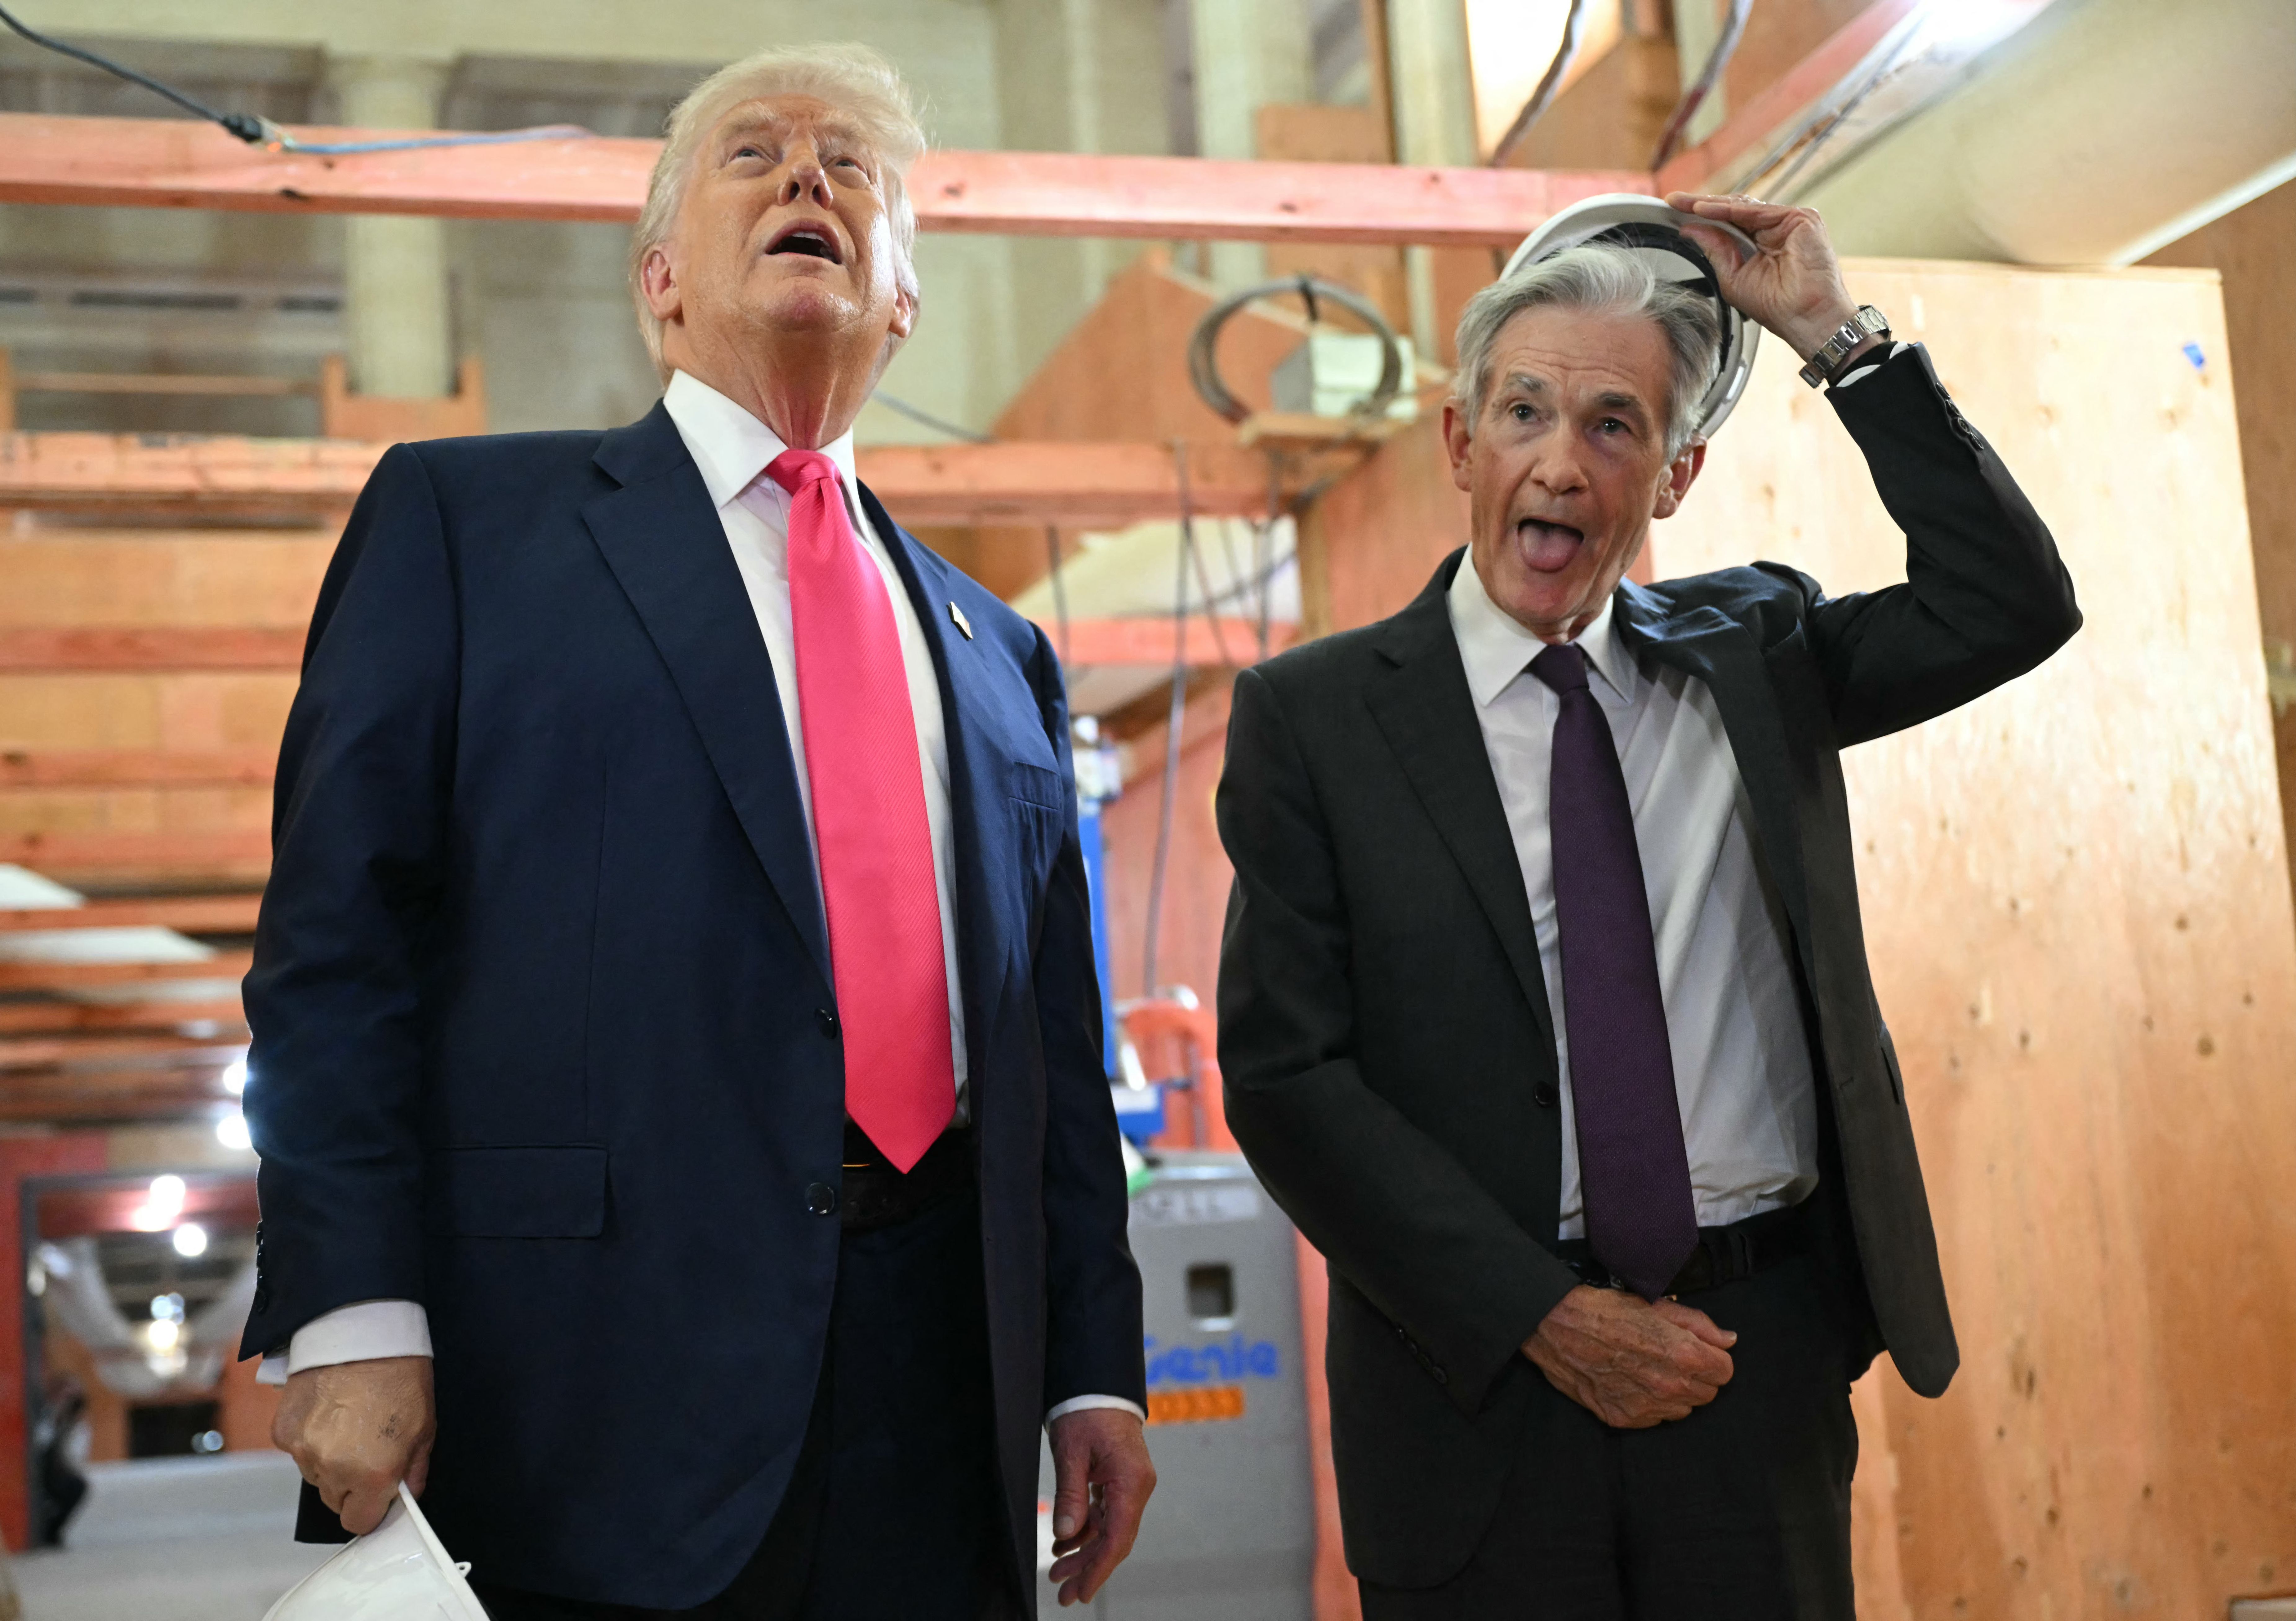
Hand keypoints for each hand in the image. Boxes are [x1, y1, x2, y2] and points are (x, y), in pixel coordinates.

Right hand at [272, 1355, 434, 1534]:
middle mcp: (333, 1469)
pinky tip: (328, 1413)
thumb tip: (404, 1497)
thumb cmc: (400, 1376)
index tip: (378, 1493)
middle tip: (367, 1450)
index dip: (370, 1509)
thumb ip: (413, 1472)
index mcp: (372, 1474)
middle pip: (336, 1500)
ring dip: (330, 1463)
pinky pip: (298, 1453)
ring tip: (348, 1426)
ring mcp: (303, 1452)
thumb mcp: (425, 1428)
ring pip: (316, 1477)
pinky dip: (311, 1441)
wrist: (361, 1333)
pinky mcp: (283, 1432)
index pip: (359, 1522)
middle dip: (352, 1485)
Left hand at [1046, 1406, 1155, 1605]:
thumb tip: (1067, 1535)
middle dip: (1089, 1568)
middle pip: (1115, 1539)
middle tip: (1063, 1593)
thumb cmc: (1086, 1410)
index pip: (1117, 1537)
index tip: (1080, 1592)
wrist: (1099, 1384)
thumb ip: (1071, 1494)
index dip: (1098, 1568)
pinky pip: (1105, 1514)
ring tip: (1058, 1572)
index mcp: (1131, 1481)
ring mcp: (1130, 1484)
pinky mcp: (1120, 1480)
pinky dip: (1086, 1531)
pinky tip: (1064, 1544)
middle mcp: (1137, 1487)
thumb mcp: (1071, 1451)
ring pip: (1109, 1530)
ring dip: (1085, 1552)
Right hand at [1522, 1285, 1735, 1427]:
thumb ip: (1699, 1325)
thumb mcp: (1657, 1305)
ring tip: (1649, 1369)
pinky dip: (1649, 1404)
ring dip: (1675, 1394)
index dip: (1713, 1359)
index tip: (1698, 1350)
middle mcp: (1669, 1387)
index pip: (1725, 1371)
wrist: (1557, 1326)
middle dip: (1696, 1376)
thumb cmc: (1606, 1310)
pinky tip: (1631, 1382)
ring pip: (1682, 1410)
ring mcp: (1646, 1407)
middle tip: (1671, 1357)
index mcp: (1683, 1355)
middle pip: (1707, 1394)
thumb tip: (1729, 1340)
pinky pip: (1654, 1419)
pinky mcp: (1623, 1418)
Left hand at [1665, 193, 1868, 363]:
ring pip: (1743, 206)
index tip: (1674, 213)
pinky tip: (1705, 209)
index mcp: (1762, 243)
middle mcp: (1776, 228)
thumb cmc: (1776, 306)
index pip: (1728, 223)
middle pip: (1733, 210)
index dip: (1702, 217)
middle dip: (1701, 205)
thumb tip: (1690, 230)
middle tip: (1673, 201)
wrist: (1805, 317)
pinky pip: (1757, 210)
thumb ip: (1714, 250)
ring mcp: (1789, 221)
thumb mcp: (1733, 277)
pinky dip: (1729, 209)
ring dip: (1711, 204)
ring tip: (1684, 204)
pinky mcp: (1801, 218)